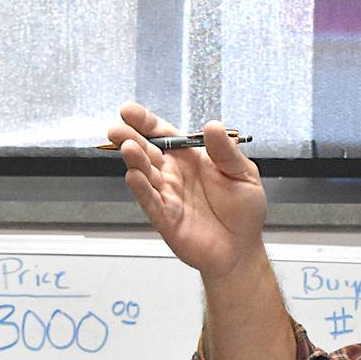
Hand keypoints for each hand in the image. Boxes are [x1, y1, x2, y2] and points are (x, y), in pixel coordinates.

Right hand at [109, 103, 267, 278]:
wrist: (242, 248)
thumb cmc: (243, 210)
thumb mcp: (243, 173)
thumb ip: (226, 151)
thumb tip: (213, 126)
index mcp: (190, 157)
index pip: (163, 134)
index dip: (145, 122)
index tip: (129, 111)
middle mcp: (174, 174)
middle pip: (147, 151)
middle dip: (130, 138)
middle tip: (117, 129)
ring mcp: (167, 195)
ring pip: (145, 174)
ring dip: (135, 161)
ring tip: (128, 148)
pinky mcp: (166, 219)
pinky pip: (150, 201)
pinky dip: (141, 189)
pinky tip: (134, 176)